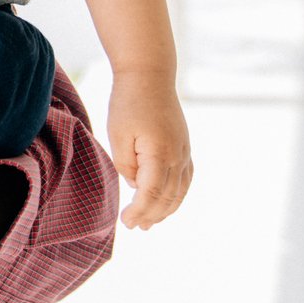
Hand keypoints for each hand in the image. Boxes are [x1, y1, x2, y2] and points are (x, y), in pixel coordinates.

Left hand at [107, 69, 191, 228]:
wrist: (150, 75)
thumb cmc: (129, 103)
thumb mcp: (118, 135)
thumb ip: (126, 165)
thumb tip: (137, 185)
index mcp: (159, 153)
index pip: (151, 194)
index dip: (139, 212)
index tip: (126, 222)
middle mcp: (178, 155)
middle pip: (167, 197)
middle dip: (151, 216)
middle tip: (134, 227)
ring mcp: (184, 151)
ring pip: (179, 191)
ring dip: (165, 210)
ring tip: (149, 223)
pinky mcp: (184, 146)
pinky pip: (185, 179)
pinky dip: (176, 196)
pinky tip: (166, 203)